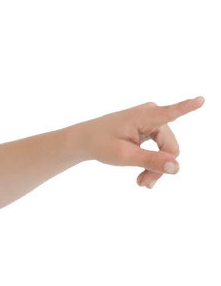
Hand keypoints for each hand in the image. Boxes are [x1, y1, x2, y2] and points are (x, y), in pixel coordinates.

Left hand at [74, 95, 204, 189]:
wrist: (84, 140)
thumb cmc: (100, 144)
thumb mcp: (123, 156)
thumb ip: (150, 161)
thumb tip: (176, 168)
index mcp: (144, 115)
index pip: (170, 113)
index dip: (187, 108)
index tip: (200, 100)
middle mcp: (152, 114)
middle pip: (169, 146)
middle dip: (159, 167)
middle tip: (144, 185)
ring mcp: (152, 121)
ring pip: (165, 150)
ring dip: (155, 168)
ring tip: (142, 184)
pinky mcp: (150, 129)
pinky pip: (158, 149)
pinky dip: (151, 163)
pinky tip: (142, 178)